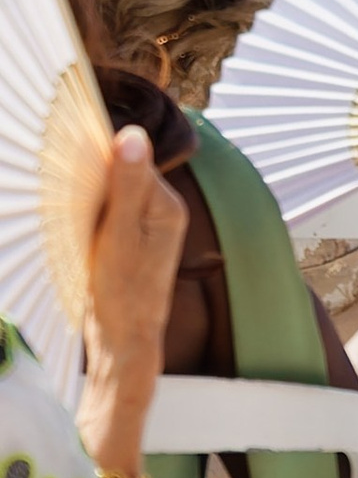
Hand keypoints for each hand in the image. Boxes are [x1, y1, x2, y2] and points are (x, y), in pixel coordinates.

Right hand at [82, 126, 185, 385]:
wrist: (122, 343)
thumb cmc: (122, 293)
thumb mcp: (119, 235)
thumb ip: (127, 186)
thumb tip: (133, 134)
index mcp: (167, 205)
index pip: (133, 162)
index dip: (102, 161)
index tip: (72, 165)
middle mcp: (162, 212)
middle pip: (123, 177)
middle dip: (94, 183)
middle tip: (70, 198)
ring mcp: (145, 228)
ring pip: (111, 196)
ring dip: (89, 202)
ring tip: (77, 223)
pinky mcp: (128, 242)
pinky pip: (108, 215)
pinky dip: (90, 219)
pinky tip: (79, 233)